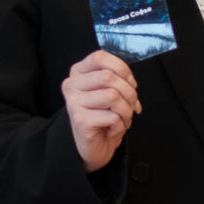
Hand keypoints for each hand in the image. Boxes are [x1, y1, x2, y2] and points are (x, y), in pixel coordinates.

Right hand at [63, 49, 142, 171]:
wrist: (92, 147)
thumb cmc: (103, 117)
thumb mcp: (109, 91)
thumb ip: (117, 80)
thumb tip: (131, 83)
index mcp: (78, 73)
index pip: (100, 57)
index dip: (121, 68)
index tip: (130, 83)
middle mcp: (72, 85)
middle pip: (109, 76)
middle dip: (129, 93)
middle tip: (131, 106)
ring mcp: (73, 102)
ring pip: (113, 95)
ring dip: (126, 111)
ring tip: (122, 119)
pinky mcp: (80, 120)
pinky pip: (112, 116)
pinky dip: (120, 125)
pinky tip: (112, 129)